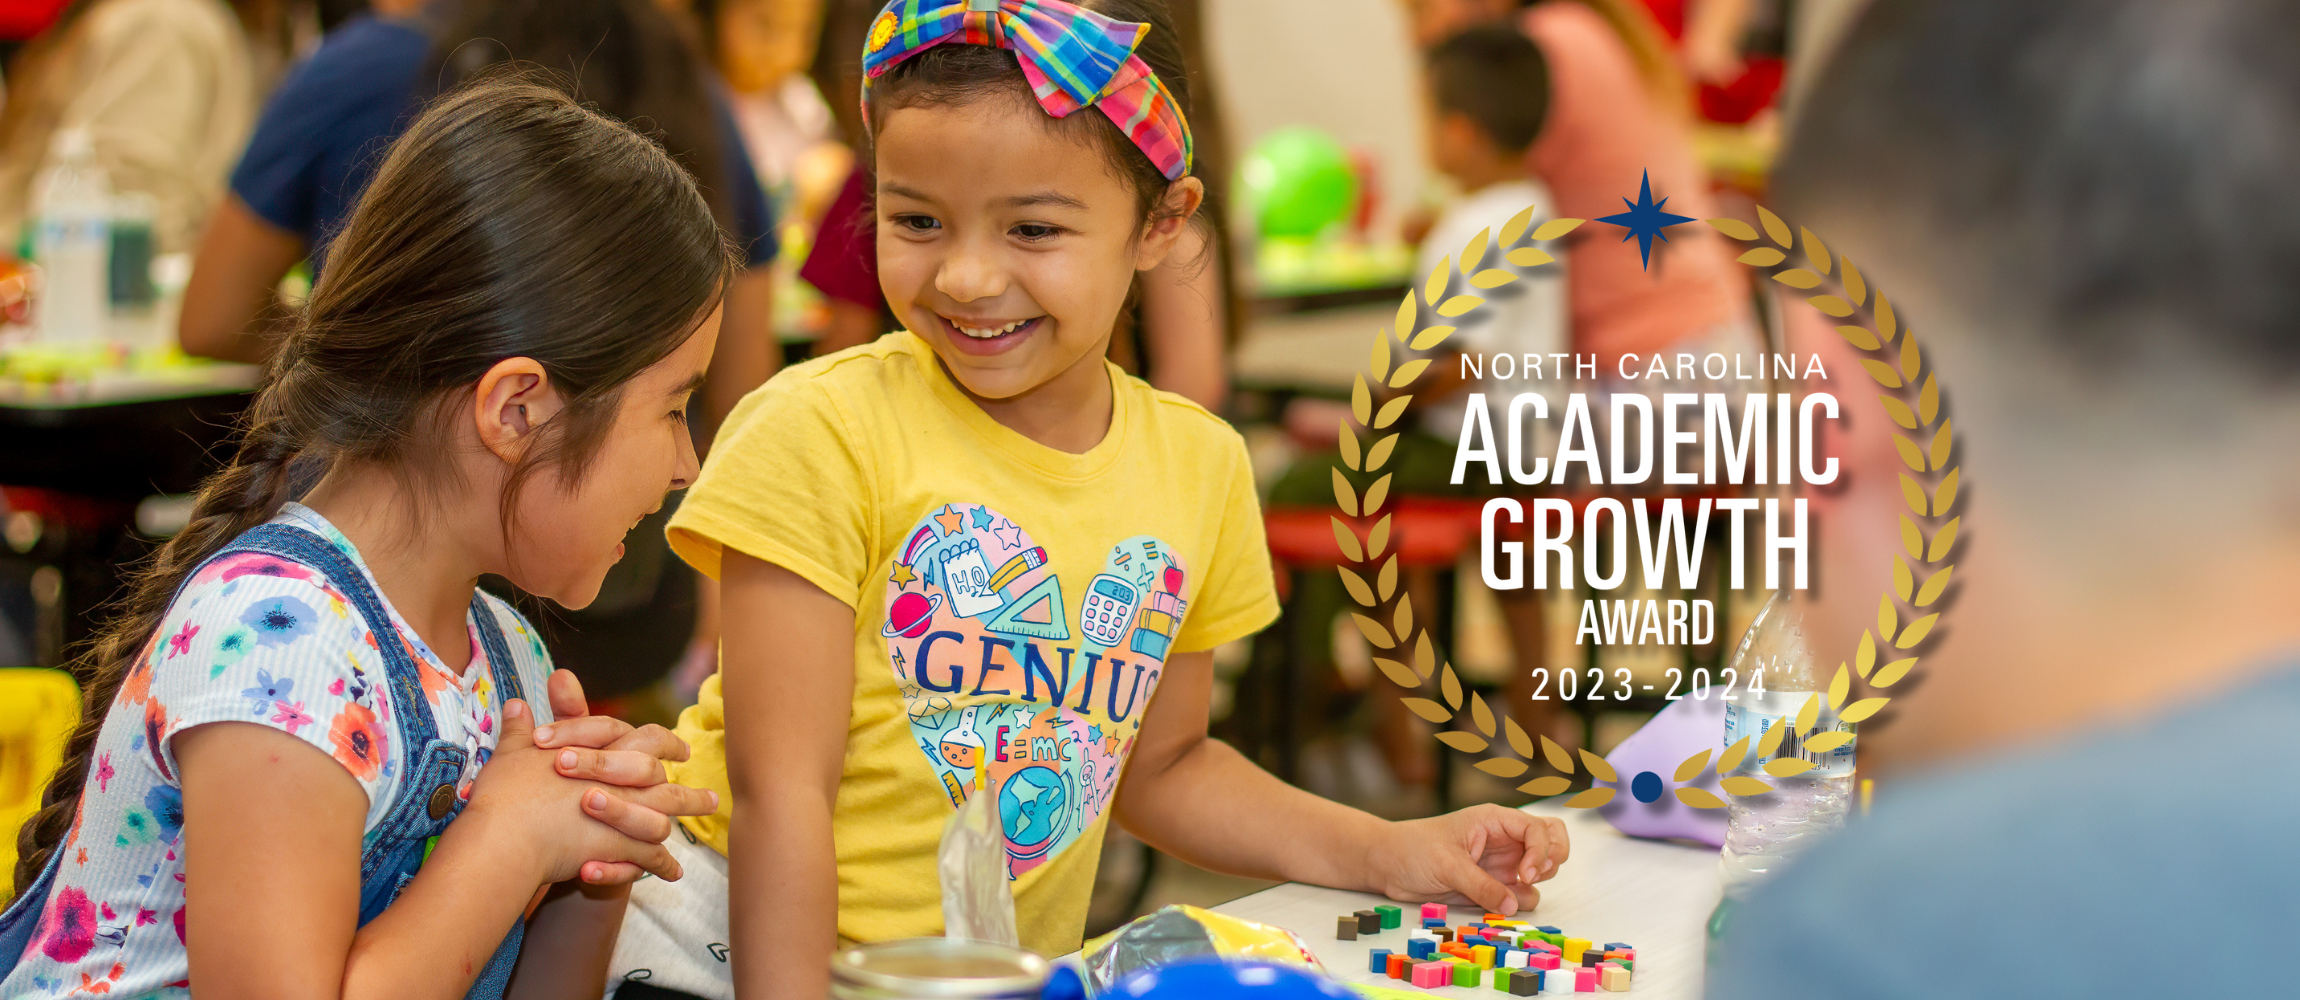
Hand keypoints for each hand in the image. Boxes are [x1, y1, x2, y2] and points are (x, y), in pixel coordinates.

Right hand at [461, 698, 716, 887]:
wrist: (505, 836)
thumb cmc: (505, 793)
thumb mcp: (511, 754)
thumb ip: (518, 729)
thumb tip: (515, 703)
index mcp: (600, 755)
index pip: (642, 740)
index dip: (663, 742)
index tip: (680, 749)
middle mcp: (619, 783)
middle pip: (664, 782)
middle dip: (687, 789)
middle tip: (709, 796)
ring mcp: (623, 815)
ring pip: (666, 818)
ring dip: (686, 821)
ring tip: (700, 830)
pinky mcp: (618, 847)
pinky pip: (650, 858)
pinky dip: (663, 866)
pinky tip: (674, 873)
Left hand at [1366, 804, 1569, 914]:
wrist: (1388, 865)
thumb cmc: (1413, 850)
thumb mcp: (1447, 865)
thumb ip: (1481, 886)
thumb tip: (1512, 905)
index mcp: (1494, 820)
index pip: (1538, 829)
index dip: (1540, 851)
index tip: (1525, 874)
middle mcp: (1504, 840)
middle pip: (1552, 841)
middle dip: (1552, 859)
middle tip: (1531, 877)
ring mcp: (1501, 863)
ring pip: (1541, 871)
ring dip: (1535, 885)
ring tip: (1509, 894)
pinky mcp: (1493, 885)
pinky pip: (1521, 894)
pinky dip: (1519, 902)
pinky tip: (1499, 905)